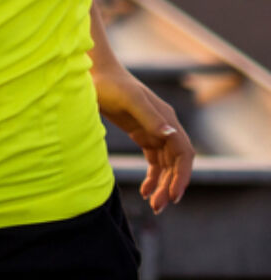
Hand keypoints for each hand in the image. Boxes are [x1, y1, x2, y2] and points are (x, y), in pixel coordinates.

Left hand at [95, 66, 193, 212]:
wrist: (95, 73)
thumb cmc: (110, 83)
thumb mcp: (129, 99)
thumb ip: (150, 117)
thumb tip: (171, 136)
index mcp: (167, 119)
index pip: (184, 153)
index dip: (182, 175)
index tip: (173, 195)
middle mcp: (165, 127)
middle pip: (177, 163)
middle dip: (171, 185)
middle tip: (159, 207)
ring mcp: (155, 131)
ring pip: (166, 165)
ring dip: (163, 184)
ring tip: (154, 204)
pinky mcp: (142, 134)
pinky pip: (154, 161)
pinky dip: (153, 176)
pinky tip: (146, 190)